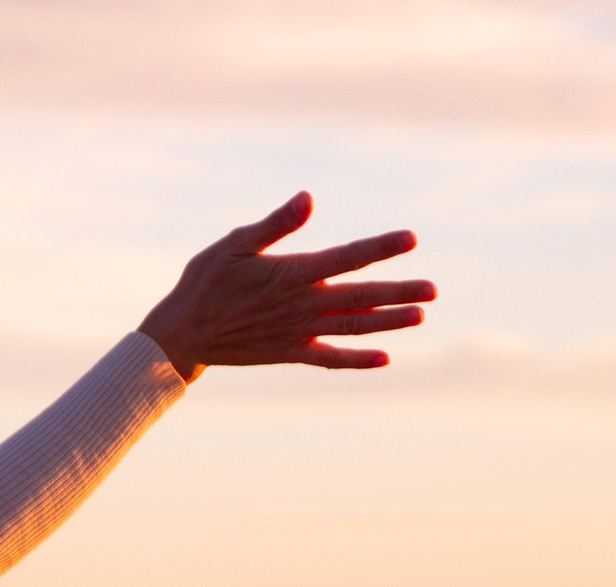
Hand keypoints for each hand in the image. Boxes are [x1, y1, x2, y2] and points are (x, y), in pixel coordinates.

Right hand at [140, 192, 433, 375]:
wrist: (182, 335)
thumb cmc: (205, 282)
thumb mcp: (235, 244)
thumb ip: (275, 224)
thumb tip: (308, 198)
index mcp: (292, 274)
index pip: (346, 258)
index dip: (380, 249)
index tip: (410, 240)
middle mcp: (301, 305)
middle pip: (360, 297)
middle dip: (398, 292)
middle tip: (433, 289)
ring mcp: (297, 332)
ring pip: (352, 327)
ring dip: (388, 322)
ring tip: (419, 316)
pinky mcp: (289, 353)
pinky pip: (329, 358)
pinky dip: (356, 360)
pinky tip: (384, 358)